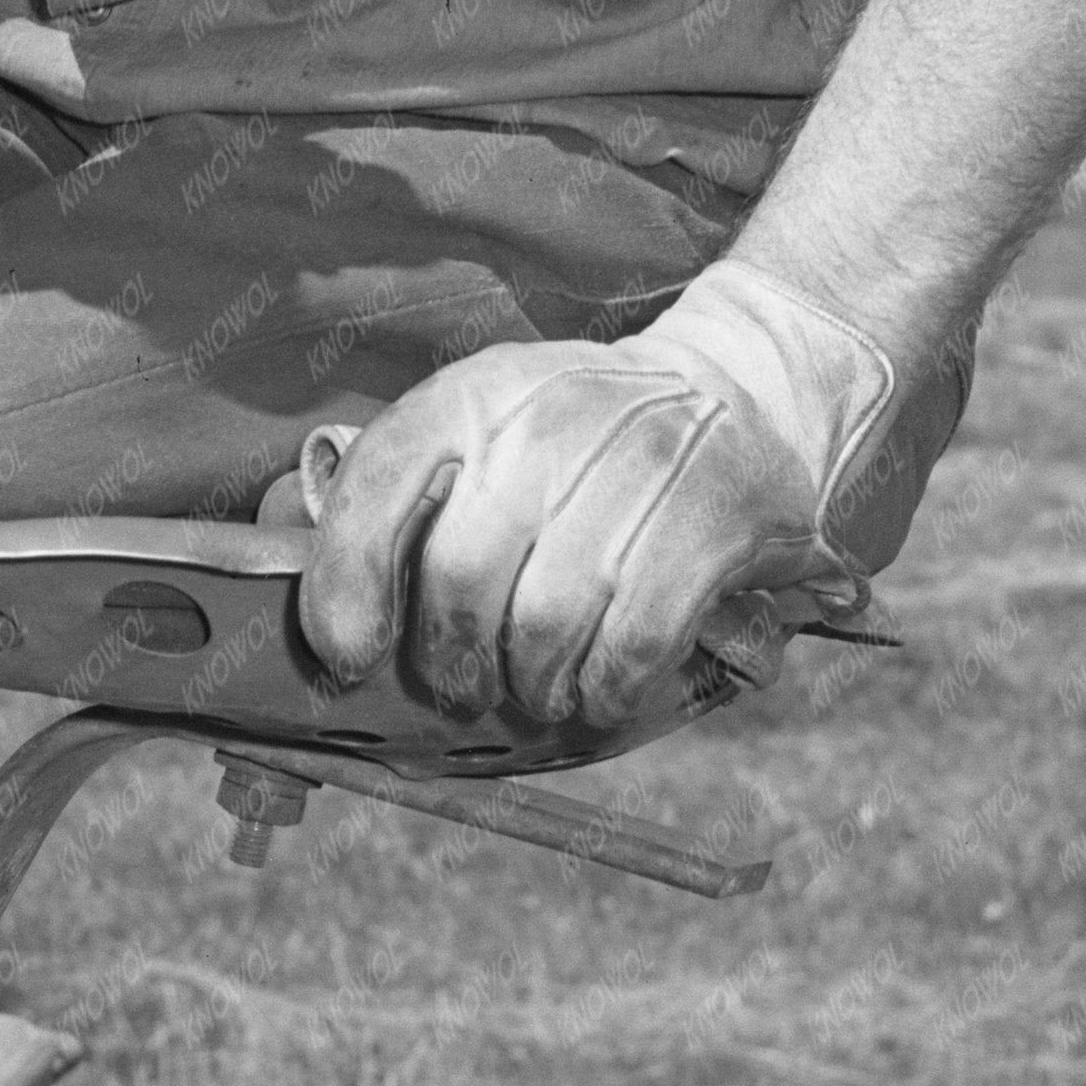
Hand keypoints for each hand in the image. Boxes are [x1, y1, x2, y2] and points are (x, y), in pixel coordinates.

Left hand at [298, 338, 849, 742]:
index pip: (381, 484)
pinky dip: (606, 690)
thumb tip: (338, 622)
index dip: (346, 585)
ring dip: (532, 685)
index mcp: (479, 393)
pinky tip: (601, 693)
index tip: (350, 655)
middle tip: (463, 689)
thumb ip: (413, 500)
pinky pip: (632, 643)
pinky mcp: (713, 517)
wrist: (747, 392)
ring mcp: (640, 463)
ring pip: (546, 623)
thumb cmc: (590, 439)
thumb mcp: (495, 429)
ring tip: (538, 691)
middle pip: (460, 577)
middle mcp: (551, 417)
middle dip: (451, 660)